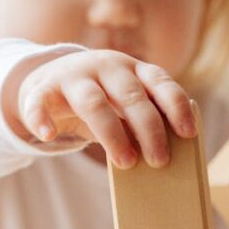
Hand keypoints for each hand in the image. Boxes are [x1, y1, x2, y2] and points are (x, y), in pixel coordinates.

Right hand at [14, 50, 195, 168]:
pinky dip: (42, 117)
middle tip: (159, 160)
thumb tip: (162, 154)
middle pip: (131, 95)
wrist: (49, 82)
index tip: (188, 133)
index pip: (161, 82)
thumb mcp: (124, 105)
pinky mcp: (43, 87)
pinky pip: (39, 101)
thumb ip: (141, 121)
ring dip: (111, 133)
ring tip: (125, 162)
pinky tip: (48, 135)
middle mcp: (106, 66)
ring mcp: (74, 74)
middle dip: (149, 129)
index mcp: (133, 68)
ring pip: (93, 102)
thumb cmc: (101, 100)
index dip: (176, 106)